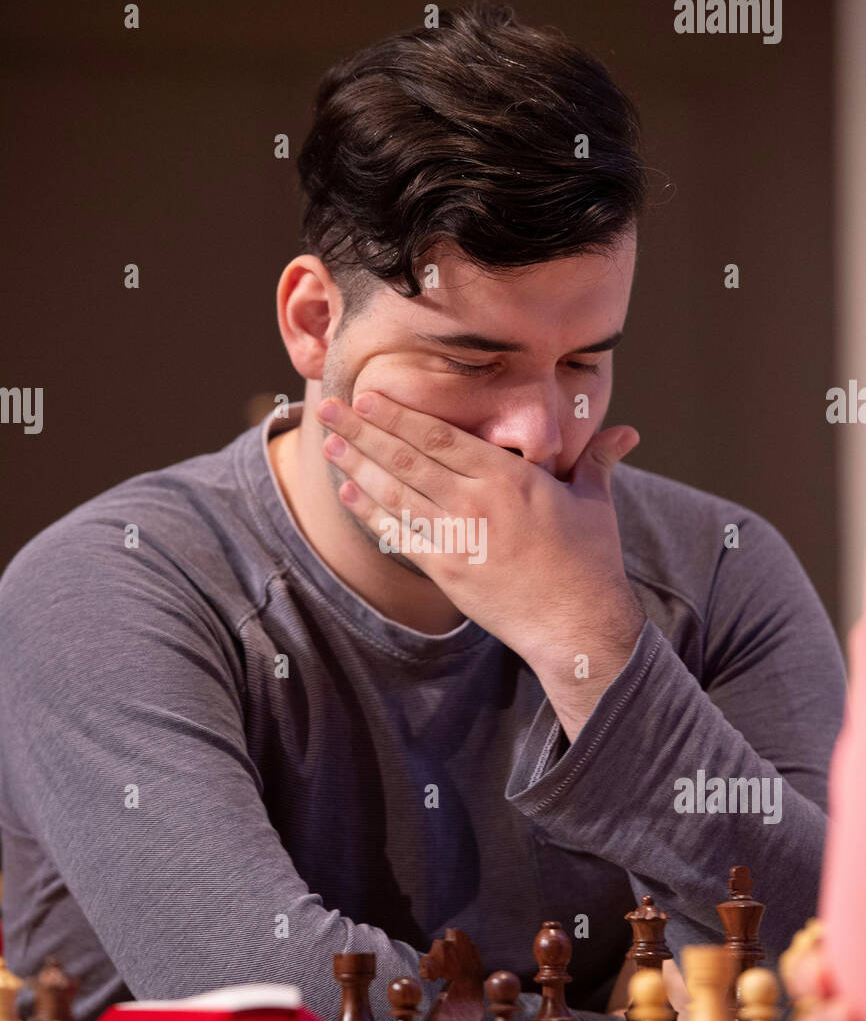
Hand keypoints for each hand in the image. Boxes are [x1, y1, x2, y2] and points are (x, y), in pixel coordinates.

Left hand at [317, 391, 644, 737]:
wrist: (579, 625)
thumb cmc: (591, 562)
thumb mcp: (594, 502)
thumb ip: (597, 461)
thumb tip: (626, 433)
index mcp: (509, 477)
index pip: (440, 437)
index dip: (399, 415)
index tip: (369, 396)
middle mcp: (476, 502)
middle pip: (406, 458)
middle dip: (363, 430)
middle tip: (328, 408)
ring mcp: (458, 538)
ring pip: (395, 493)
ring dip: (357, 466)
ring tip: (329, 443)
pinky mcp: (448, 572)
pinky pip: (399, 536)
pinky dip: (371, 513)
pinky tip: (350, 493)